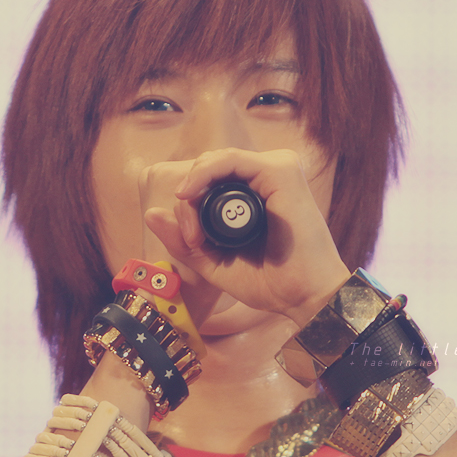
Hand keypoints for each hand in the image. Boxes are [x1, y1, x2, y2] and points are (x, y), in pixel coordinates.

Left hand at [144, 148, 350, 326]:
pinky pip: (231, 159)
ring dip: (194, 187)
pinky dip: (205, 173)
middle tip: (190, 237)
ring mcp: (275, 170)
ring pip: (217, 161)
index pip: (209, 183)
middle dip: (189, 196)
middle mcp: (264, 180)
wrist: (305, 297)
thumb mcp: (215, 263)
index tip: (188, 241)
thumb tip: (151, 214)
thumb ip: (184, 242)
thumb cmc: (270, 283)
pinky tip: (189, 193)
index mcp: (254, 197)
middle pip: (210, 170)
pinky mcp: (281, 170)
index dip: (188, 206)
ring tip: (191, 225)